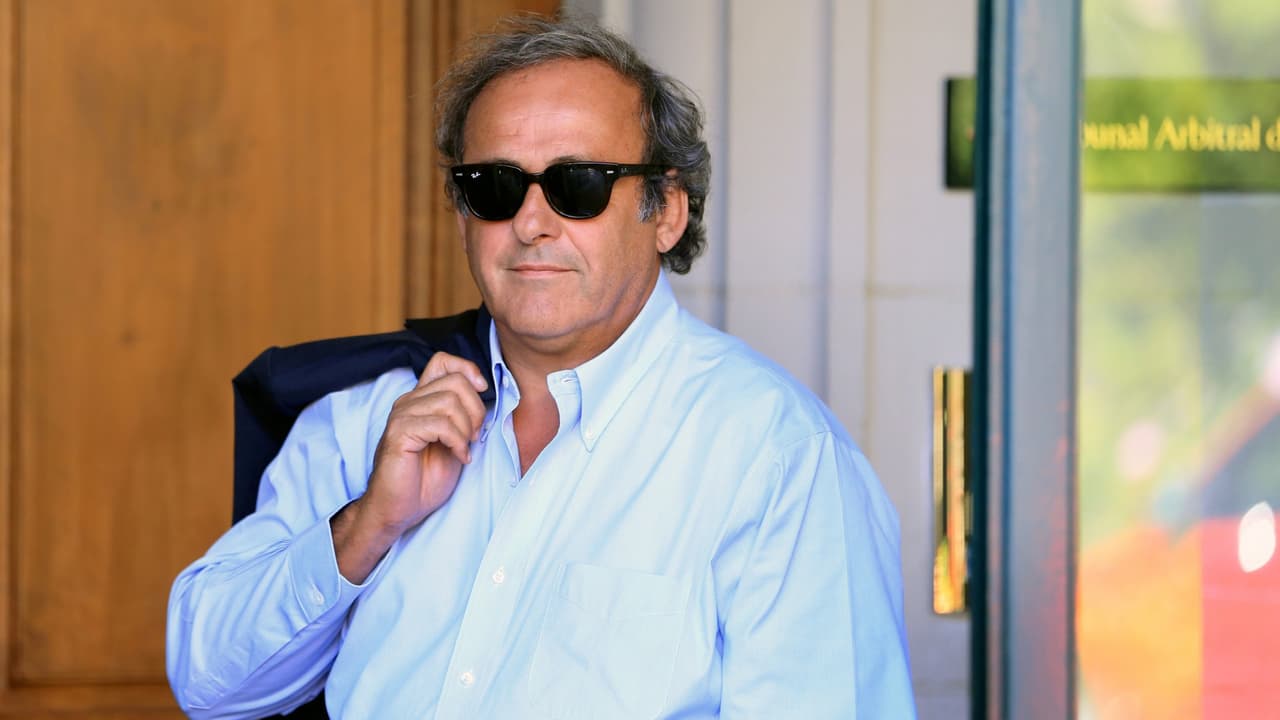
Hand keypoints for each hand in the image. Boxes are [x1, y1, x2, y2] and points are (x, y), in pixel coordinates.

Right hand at [333, 352, 487, 581]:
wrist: (400, 509)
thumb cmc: (425, 478)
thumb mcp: (454, 440)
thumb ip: (463, 415)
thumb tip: (484, 394)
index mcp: (421, 399)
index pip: (443, 361)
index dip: (468, 370)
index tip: (482, 391)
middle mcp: (409, 402)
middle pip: (455, 382)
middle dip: (476, 410)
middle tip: (473, 436)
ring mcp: (402, 416)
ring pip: (450, 401)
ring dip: (466, 428)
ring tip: (464, 448)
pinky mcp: (399, 434)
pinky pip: (440, 424)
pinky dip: (457, 442)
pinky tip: (459, 457)